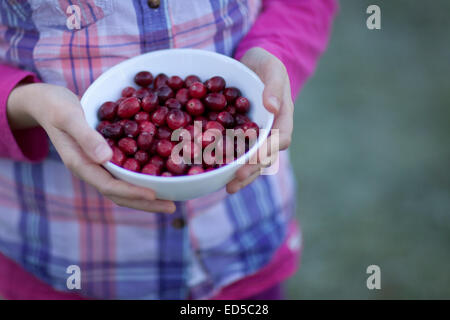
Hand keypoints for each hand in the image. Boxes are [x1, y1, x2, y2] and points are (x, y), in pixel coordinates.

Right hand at [7, 83, 175, 212]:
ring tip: (170, 198)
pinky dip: (142, 178)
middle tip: (172, 206)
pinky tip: (159, 175)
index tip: (154, 195)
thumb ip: (86, 137)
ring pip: (124, 186)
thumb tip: (106, 159)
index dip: (132, 192)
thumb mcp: (68, 117)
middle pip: (120, 194)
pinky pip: (126, 172)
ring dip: (146, 195)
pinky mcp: (104, 158)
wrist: (46, 103)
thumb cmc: (55, 107)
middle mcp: (92, 170)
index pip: (109, 186)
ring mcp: (98, 166)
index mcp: (81, 165)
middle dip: (145, 202)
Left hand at [226, 47, 293, 193]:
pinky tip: (212, 172)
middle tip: (235, 181)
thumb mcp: (272, 67)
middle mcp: (270, 132)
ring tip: (227, 187)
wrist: (252, 63)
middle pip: (264, 157)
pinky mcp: (238, 136)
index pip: (280, 139)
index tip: (255, 158)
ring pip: (249, 160)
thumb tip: (272, 106)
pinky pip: (233, 151)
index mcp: (282, 118)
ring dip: (239, 175)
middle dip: (251, 170)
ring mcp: (254, 137)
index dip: (268, 150)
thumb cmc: (266, 63)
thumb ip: (274, 85)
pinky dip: (225, 162)